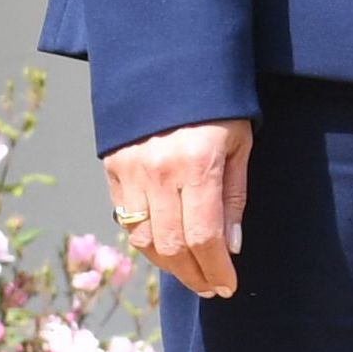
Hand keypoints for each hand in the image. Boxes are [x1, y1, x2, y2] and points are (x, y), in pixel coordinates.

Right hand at [104, 120, 254, 299]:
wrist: (170, 64)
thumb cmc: (218, 105)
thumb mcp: (240, 145)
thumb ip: (234, 197)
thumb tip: (229, 246)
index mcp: (197, 165)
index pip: (203, 237)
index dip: (216, 269)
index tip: (228, 285)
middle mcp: (158, 171)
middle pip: (170, 245)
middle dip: (193, 274)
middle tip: (211, 287)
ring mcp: (130, 171)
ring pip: (143, 238)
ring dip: (168, 264)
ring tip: (191, 273)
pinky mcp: (112, 168)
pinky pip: (125, 219)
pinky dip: (145, 241)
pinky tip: (166, 248)